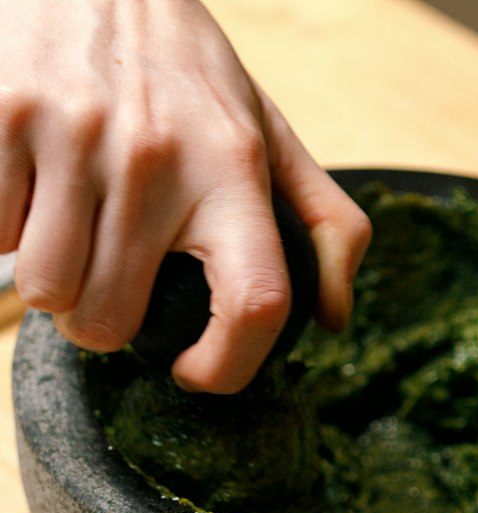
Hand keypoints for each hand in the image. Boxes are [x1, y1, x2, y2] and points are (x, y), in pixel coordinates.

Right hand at [0, 0, 370, 390]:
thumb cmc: (183, 66)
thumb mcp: (265, 127)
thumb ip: (321, 221)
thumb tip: (335, 319)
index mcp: (233, 165)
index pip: (255, 303)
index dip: (226, 366)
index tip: (195, 372)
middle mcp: (157, 155)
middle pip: (110, 320)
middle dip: (100, 323)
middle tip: (105, 284)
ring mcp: (75, 133)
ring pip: (45, 290)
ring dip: (49, 283)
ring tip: (65, 236)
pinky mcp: (5, 114)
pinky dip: (5, 229)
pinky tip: (28, 192)